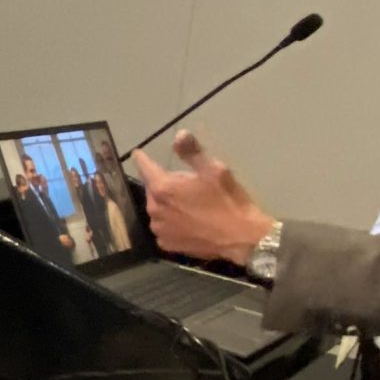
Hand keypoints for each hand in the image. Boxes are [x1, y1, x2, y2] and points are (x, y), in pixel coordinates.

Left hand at [133, 129, 275, 266]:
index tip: (137, 153)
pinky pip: (164, 228)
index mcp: (163, 188)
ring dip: (165, 204)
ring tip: (185, 203)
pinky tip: (185, 222)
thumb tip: (179, 134)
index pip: (146, 168)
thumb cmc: (227, 200)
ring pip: (157, 210)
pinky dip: (170, 222)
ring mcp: (160, 230)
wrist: (241, 238)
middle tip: (182, 183)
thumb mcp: (214, 170)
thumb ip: (192, 152)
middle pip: (152, 190)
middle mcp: (155, 210)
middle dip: (162, 183)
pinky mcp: (168, 245)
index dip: (142, 159)